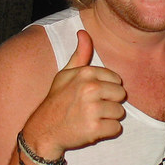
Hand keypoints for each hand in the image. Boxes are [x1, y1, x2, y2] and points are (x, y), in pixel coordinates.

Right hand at [23, 30, 126, 158]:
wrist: (43, 130)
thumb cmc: (57, 101)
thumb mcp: (65, 74)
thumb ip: (80, 55)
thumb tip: (83, 32)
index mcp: (85, 73)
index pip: (116, 79)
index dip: (106, 89)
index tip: (92, 95)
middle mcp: (89, 88)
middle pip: (121, 95)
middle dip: (109, 103)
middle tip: (91, 108)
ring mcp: (92, 109)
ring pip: (120, 112)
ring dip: (108, 118)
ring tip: (90, 118)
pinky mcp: (94, 129)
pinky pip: (116, 128)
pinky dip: (106, 131)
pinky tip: (91, 129)